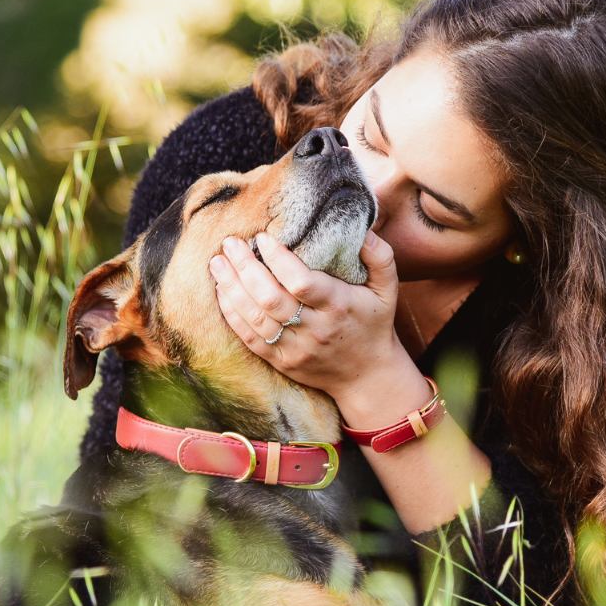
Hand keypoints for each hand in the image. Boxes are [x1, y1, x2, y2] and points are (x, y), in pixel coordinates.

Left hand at [208, 231, 427, 413]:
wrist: (367, 375)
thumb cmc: (374, 323)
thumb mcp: (388, 289)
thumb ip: (380, 256)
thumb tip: (362, 231)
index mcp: (338, 306)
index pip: (302, 282)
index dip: (278, 259)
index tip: (262, 237)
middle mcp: (315, 329)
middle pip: (271, 299)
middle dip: (245, 269)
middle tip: (230, 243)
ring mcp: (295, 348)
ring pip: (255, 319)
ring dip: (231, 289)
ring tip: (218, 262)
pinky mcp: (281, 361)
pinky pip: (249, 338)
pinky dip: (231, 314)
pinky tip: (221, 292)